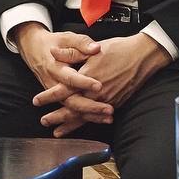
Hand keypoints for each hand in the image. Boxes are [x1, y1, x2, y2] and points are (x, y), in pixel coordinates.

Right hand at [12, 23, 111, 133]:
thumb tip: (96, 48)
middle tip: (108, 108)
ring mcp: (56, 94)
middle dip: (91, 106)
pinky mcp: (60, 98)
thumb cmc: (54, 42)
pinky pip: (72, 110)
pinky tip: (102, 119)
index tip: (99, 85)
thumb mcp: (66, 38)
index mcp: (55, 68)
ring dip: (91, 115)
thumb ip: (81, 43)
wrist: (34, 49)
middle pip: (71, 100)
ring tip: (108, 117)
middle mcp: (54, 84)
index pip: (70, 78)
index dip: (84, 83)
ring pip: (73, 109)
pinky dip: (86, 117)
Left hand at [35, 34, 170, 135]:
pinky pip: (98, 116)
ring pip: (85, 116)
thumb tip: (53, 52)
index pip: (63, 90)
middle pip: (72, 108)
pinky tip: (82, 126)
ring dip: (70, 124)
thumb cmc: (118, 49)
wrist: (142, 56)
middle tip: (43, 121)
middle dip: (57, 116)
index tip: (36, 101)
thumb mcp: (92, 47)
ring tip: (57, 132)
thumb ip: (71, 52)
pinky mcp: (115, 102)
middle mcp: (96, 92)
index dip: (49, 96)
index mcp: (87, 77)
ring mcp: (107, 99)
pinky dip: (88, 122)